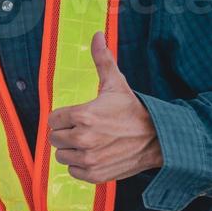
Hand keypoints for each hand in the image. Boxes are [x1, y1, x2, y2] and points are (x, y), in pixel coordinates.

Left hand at [47, 31, 163, 183]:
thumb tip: (97, 35)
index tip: (78, 116)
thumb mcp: (116, 84)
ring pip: (62, 156)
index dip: (64, 117)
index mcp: (83, 115)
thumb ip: (102, 60)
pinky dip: (80, 166)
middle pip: (55, 138)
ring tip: (90, 142)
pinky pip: (73, 172)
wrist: (158, 139)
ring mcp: (88, 159)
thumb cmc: (134, 111)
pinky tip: (94, 155)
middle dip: (66, 133)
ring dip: (72, 150)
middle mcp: (83, 139)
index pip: (53, 120)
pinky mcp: (95, 175)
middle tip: (85, 129)